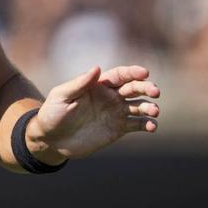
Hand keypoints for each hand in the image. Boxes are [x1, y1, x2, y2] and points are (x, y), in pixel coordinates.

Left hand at [26, 65, 159, 163]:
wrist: (52, 139)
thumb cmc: (53, 113)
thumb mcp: (62, 95)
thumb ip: (80, 83)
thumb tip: (97, 68)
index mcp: (98, 85)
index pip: (120, 75)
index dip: (133, 72)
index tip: (145, 72)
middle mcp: (110, 97)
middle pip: (134, 88)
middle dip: (147, 88)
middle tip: (155, 92)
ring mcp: (115, 113)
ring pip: (139, 106)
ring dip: (150, 107)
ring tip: (154, 111)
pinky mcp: (118, 129)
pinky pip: (137, 125)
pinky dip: (147, 124)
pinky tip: (152, 126)